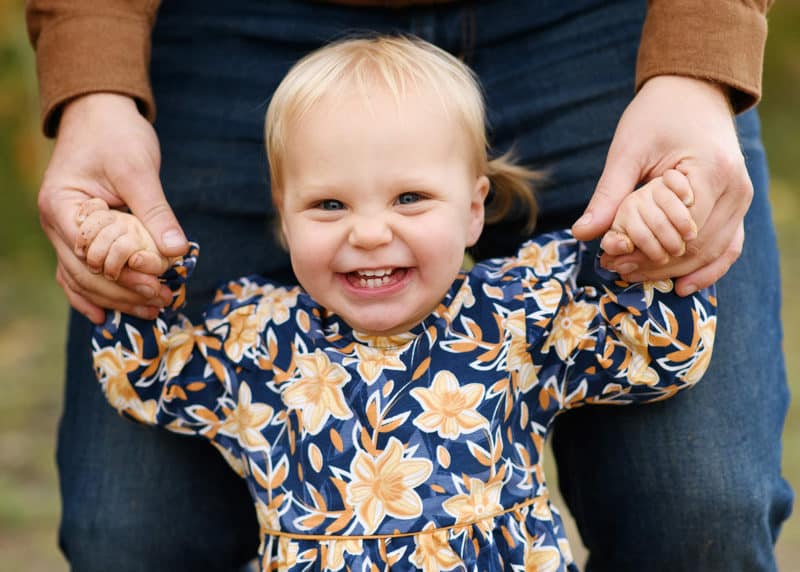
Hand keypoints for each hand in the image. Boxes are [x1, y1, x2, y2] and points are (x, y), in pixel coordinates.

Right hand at [38, 93, 187, 322]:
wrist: (101, 114)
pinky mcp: (80, 234)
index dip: (123, 274)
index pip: (89, 253)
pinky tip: (110, 315)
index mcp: (62, 205)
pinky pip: (79, 272)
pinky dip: (95, 293)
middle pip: (84, 273)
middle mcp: (55, 223)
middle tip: (161, 303)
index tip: (158, 285)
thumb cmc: (117, 135)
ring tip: (150, 312)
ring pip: (82, 278)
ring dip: (115, 298)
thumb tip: (177, 251)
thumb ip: (156, 210)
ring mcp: (64, 232)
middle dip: (123, 292)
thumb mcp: (139, 169)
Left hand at [572, 75, 752, 294]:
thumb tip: (581, 234)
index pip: (678, 232)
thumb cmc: (657, 115)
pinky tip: (680, 286)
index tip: (609, 258)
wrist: (692, 90)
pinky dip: (707, 268)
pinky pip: (728, 245)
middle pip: (695, 248)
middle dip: (653, 265)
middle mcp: (735, 188)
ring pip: (712, 252)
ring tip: (631, 275)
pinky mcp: (737, 203)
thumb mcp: (627, 151)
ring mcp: (741, 198)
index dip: (643, 251)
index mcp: (710, 172)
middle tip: (613, 270)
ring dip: (672, 270)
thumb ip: (609, 194)